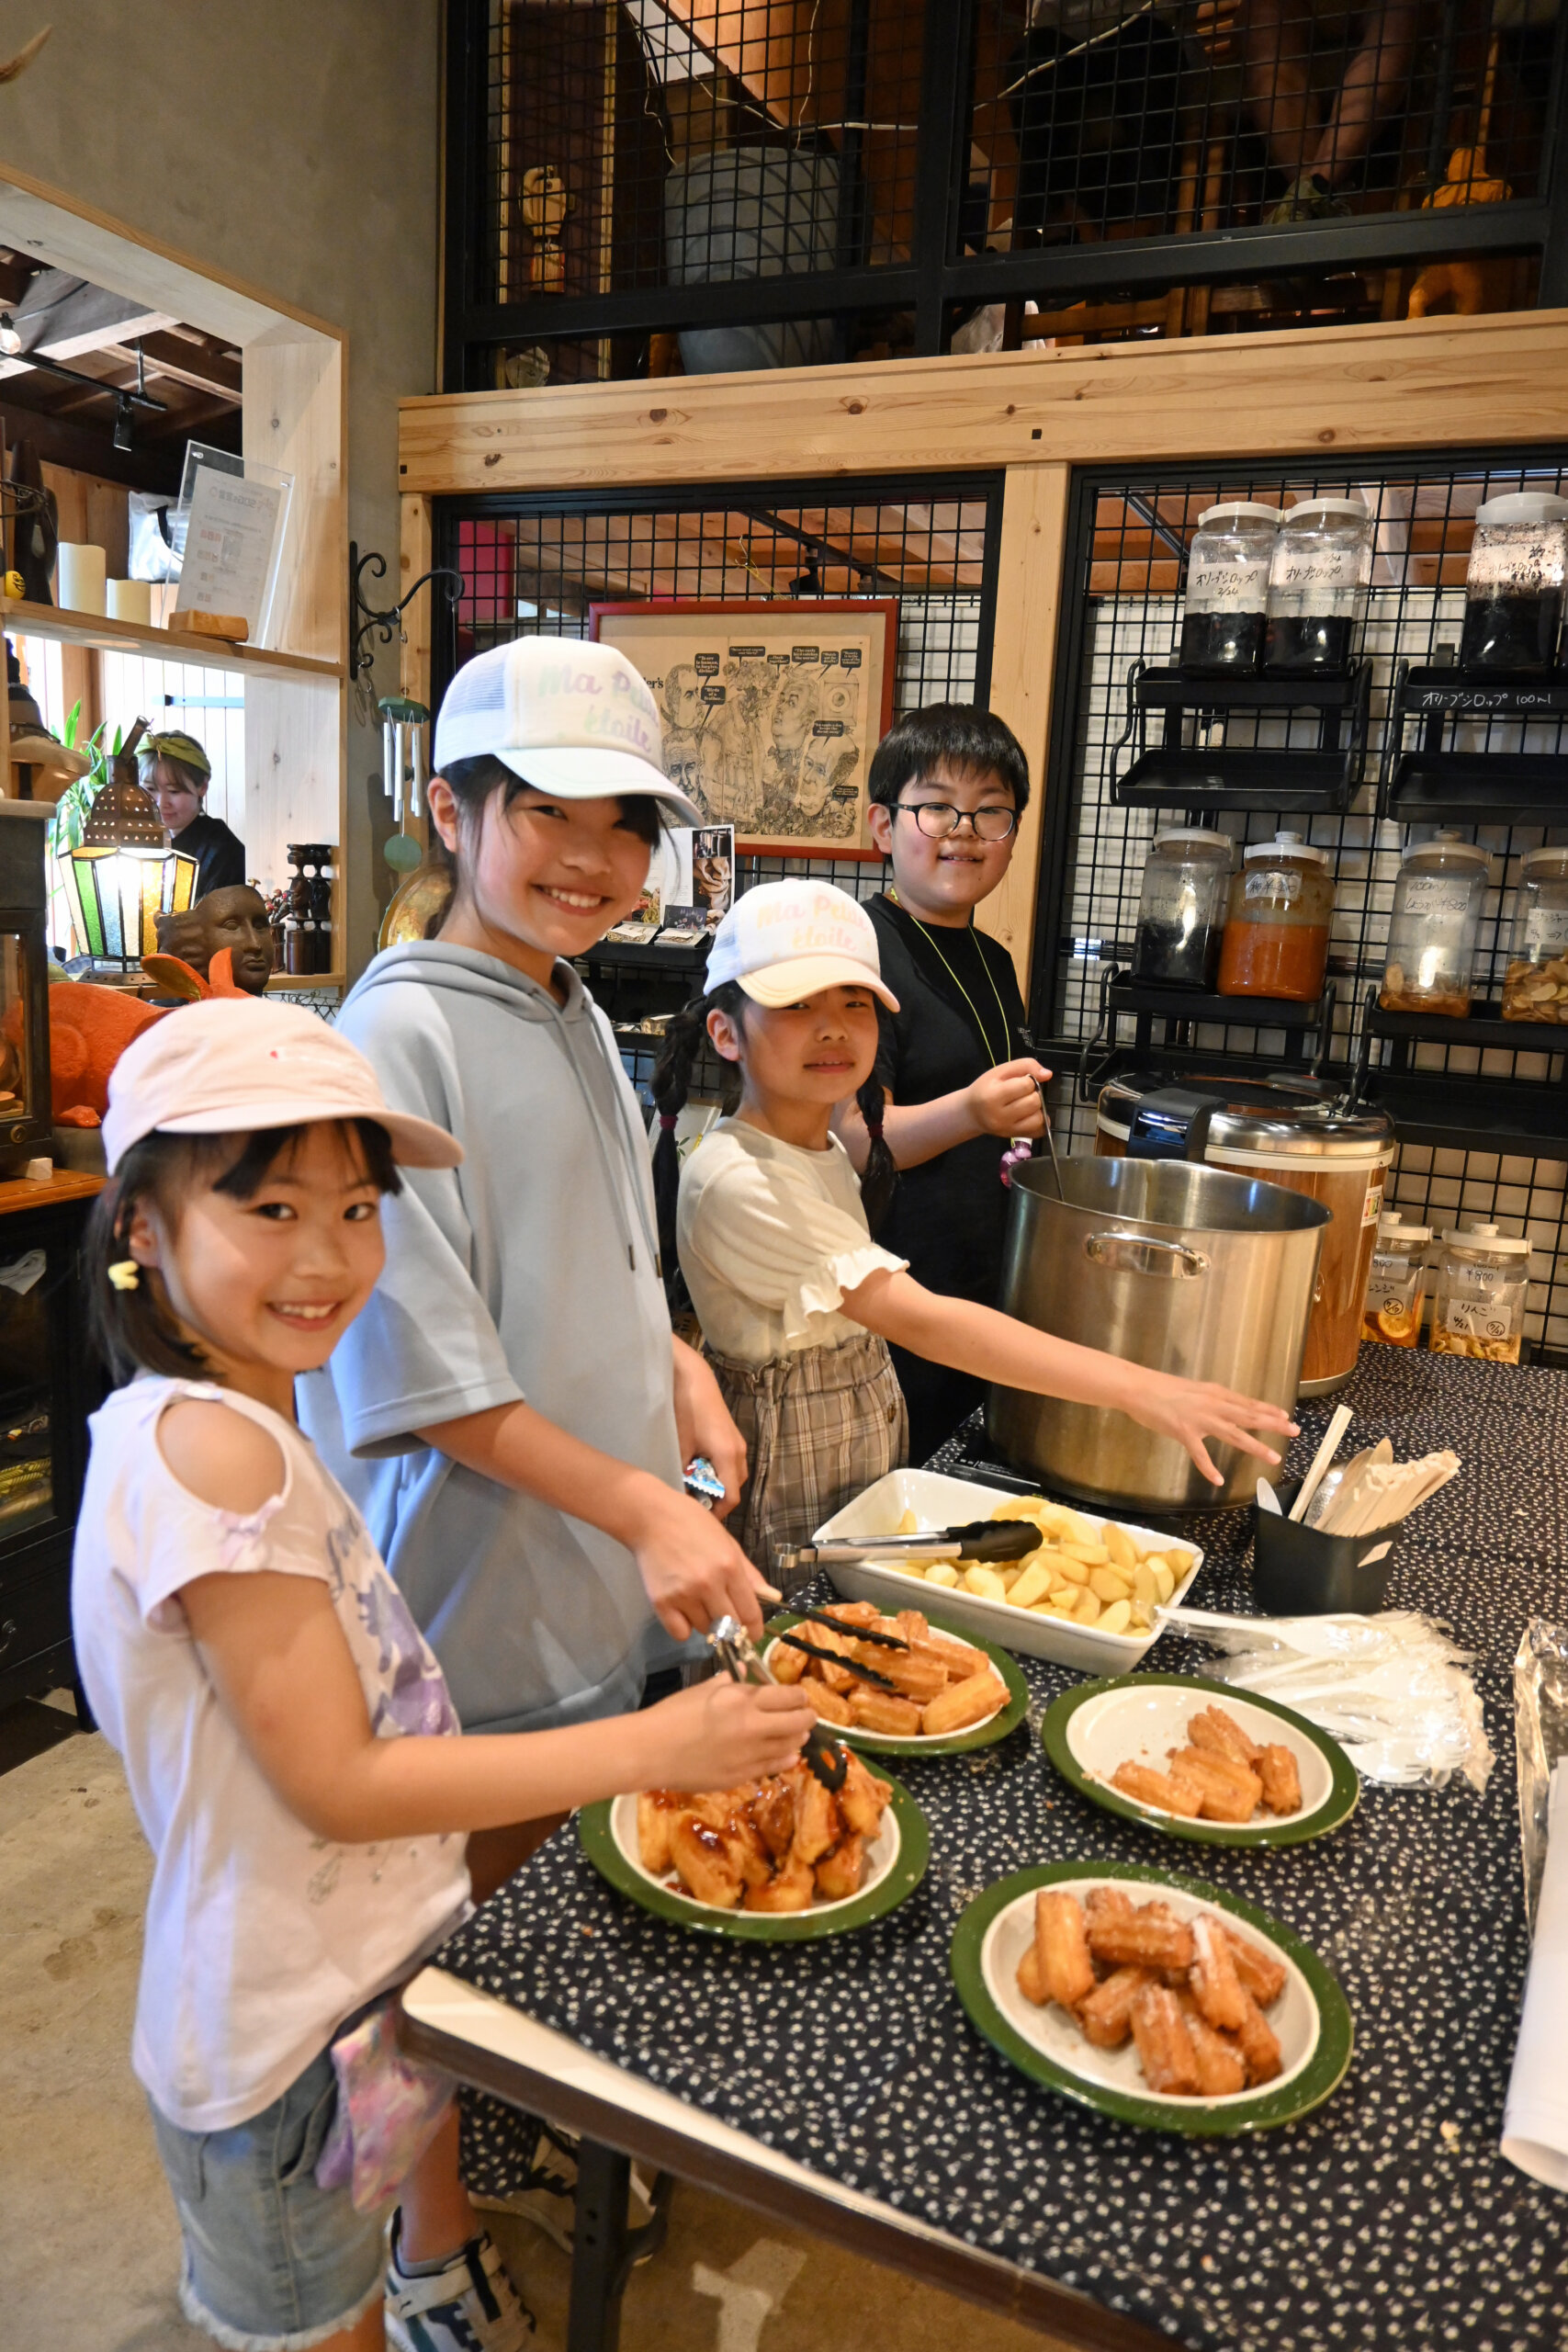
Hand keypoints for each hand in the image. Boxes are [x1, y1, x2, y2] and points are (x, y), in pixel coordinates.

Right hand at [632, 1478, 771, 1641]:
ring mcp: (683, 1595)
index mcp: (729, 1568)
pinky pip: (680, 1633)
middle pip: (730, 1627)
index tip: (753, 1634)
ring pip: (706, 1631)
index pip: (750, 1614)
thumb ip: (751, 1575)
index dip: (754, 1629)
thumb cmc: (694, 1526)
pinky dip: (684, 1627)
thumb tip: (775, 1597)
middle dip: (732, 1627)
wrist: (652, 1518)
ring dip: (707, 1624)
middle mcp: (708, 1585)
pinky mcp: (661, 1603)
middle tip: (725, 1616)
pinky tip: (683, 1610)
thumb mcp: (729, 1544)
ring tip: (699, 1602)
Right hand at [637, 1675, 816, 1789]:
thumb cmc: (672, 1714)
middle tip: (808, 1716)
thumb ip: (726, 1683)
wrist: (651, 1751)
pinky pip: (774, 1767)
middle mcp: (754, 1726)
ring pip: (790, 1747)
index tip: (801, 1697)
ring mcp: (750, 1755)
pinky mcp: (742, 1776)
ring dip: (797, 1740)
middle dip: (807, 1718)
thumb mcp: (702, 1690)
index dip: (800, 1697)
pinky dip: (784, 1759)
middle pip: (798, 1722)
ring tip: (798, 1736)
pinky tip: (788, 1756)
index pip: (788, 1697)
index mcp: (743, 1700)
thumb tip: (739, 1674)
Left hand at [670, 1336, 747, 1518]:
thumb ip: (681, 1474)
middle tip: (692, 1504)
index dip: (716, 1513)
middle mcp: (739, 1451)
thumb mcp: (679, 1446)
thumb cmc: (684, 1410)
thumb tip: (679, 1496)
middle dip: (716, 1500)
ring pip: (733, 1475)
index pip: (730, 1498)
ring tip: (692, 1487)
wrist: (691, 1376)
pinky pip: (730, 1462)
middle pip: (734, 1488)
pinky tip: (696, 1468)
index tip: (697, 1518)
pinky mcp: (731, 1434)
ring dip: (717, 1485)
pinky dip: (717, 1471)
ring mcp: (737, 1441)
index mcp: (728, 1457)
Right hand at [965, 1058, 1052, 1139]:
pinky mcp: (1014, 1136)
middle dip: (1033, 1094)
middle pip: (1034, 1102)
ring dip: (1037, 1108)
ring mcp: (1007, 1129)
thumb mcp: (999, 1071)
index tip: (1019, 1082)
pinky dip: (1040, 1122)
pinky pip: (1038, 1131)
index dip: (1028, 1080)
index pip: (1026, 1085)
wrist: (971, 1112)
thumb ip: (1025, 1065)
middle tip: (1023, 1094)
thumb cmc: (985, 1088)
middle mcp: (1000, 1116)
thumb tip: (1048, 1074)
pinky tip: (1031, 1115)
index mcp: (993, 1096)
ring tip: (1026, 1104)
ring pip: (1038, 1118)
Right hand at [1123, 1371, 1297, 1487]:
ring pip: (1234, 1434)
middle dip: (1273, 1424)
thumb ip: (1209, 1400)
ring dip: (1255, 1447)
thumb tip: (1221, 1409)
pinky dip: (1209, 1468)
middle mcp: (1212, 1405)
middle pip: (1248, 1416)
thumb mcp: (1193, 1390)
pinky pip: (1200, 1454)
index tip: (1286, 1416)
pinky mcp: (1184, 1432)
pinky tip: (1218, 1480)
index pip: (1247, 1402)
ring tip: (1273, 1458)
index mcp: (1215, 1393)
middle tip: (1294, 1431)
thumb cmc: (1162, 1388)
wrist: (1138, 1388)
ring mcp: (1200, 1419)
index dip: (1268, 1410)